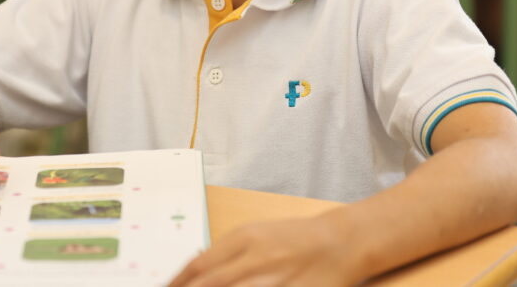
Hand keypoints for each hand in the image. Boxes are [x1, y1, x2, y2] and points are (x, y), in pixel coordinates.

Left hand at [168, 215, 360, 286]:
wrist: (340, 242)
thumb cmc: (294, 239)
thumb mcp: (255, 235)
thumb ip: (226, 254)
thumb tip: (195, 274)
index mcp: (243, 238)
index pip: (197, 266)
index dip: (176, 282)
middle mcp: (254, 258)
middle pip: (207, 284)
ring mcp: (271, 280)